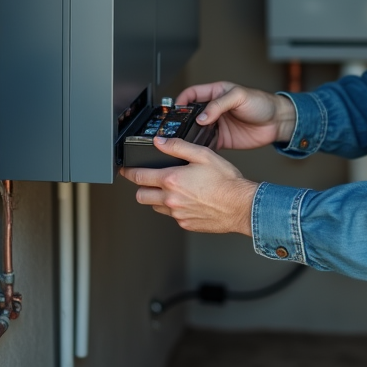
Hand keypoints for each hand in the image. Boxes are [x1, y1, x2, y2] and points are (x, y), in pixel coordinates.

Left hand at [120, 137, 258, 234]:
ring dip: (157, 199)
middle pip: (141, 196)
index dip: (128, 172)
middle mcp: (171, 199)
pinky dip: (174, 209)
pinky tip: (188, 200)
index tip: (125, 170)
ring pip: (155, 207)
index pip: (139, 177)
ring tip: (172, 190)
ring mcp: (177, 214)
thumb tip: (160, 142)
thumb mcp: (203, 155)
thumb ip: (178, 147)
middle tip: (147, 181)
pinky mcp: (185, 224)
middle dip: (141, 187)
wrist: (241, 206)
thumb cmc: (226, 182)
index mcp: (172, 180)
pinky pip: (172, 217)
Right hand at [175, 82, 296, 150]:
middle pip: (191, 114)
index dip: (181, 100)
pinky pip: (207, 143)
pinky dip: (201, 147)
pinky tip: (198, 150)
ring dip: (190, 135)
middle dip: (182, 120)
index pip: (192, 94)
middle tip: (175, 128)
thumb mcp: (239, 96)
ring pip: (196, 130)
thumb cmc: (262, 103)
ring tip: (183, 141)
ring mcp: (217, 125)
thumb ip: (219, 105)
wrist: (277, 122)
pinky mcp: (222, 139)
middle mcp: (214, 109)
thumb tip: (202, 117)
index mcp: (216, 93)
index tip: (175, 110)